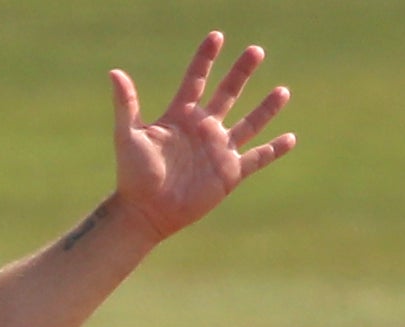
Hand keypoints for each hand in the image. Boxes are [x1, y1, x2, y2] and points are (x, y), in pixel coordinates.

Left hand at [110, 31, 293, 242]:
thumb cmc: (133, 175)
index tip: (217, 37)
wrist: (145, 212)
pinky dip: (274, 149)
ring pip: (249, 123)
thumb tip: (114, 72)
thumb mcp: (128, 135)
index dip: (205, 59)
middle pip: (227, 93)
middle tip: (256, 51)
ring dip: (266, 108)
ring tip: (283, 91)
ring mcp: (218, 150)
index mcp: (181, 116)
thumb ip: (126, 104)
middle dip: (241, 72)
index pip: (196, 79)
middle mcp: (203, 129)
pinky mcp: (229, 173)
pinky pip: (257, 158)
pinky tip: (291, 138)